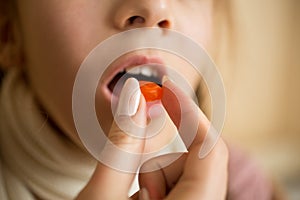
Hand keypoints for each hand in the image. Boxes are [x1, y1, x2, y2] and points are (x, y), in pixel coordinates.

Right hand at [76, 77, 227, 199]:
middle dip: (157, 161)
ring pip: (182, 173)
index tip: (166, 85)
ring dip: (151, 177)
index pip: (210, 149)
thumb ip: (120, 145)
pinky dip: (155, 185)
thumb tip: (135, 93)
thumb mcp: (100, 196)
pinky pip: (177, 184)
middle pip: (195, 162)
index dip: (188, 110)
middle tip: (131, 183)